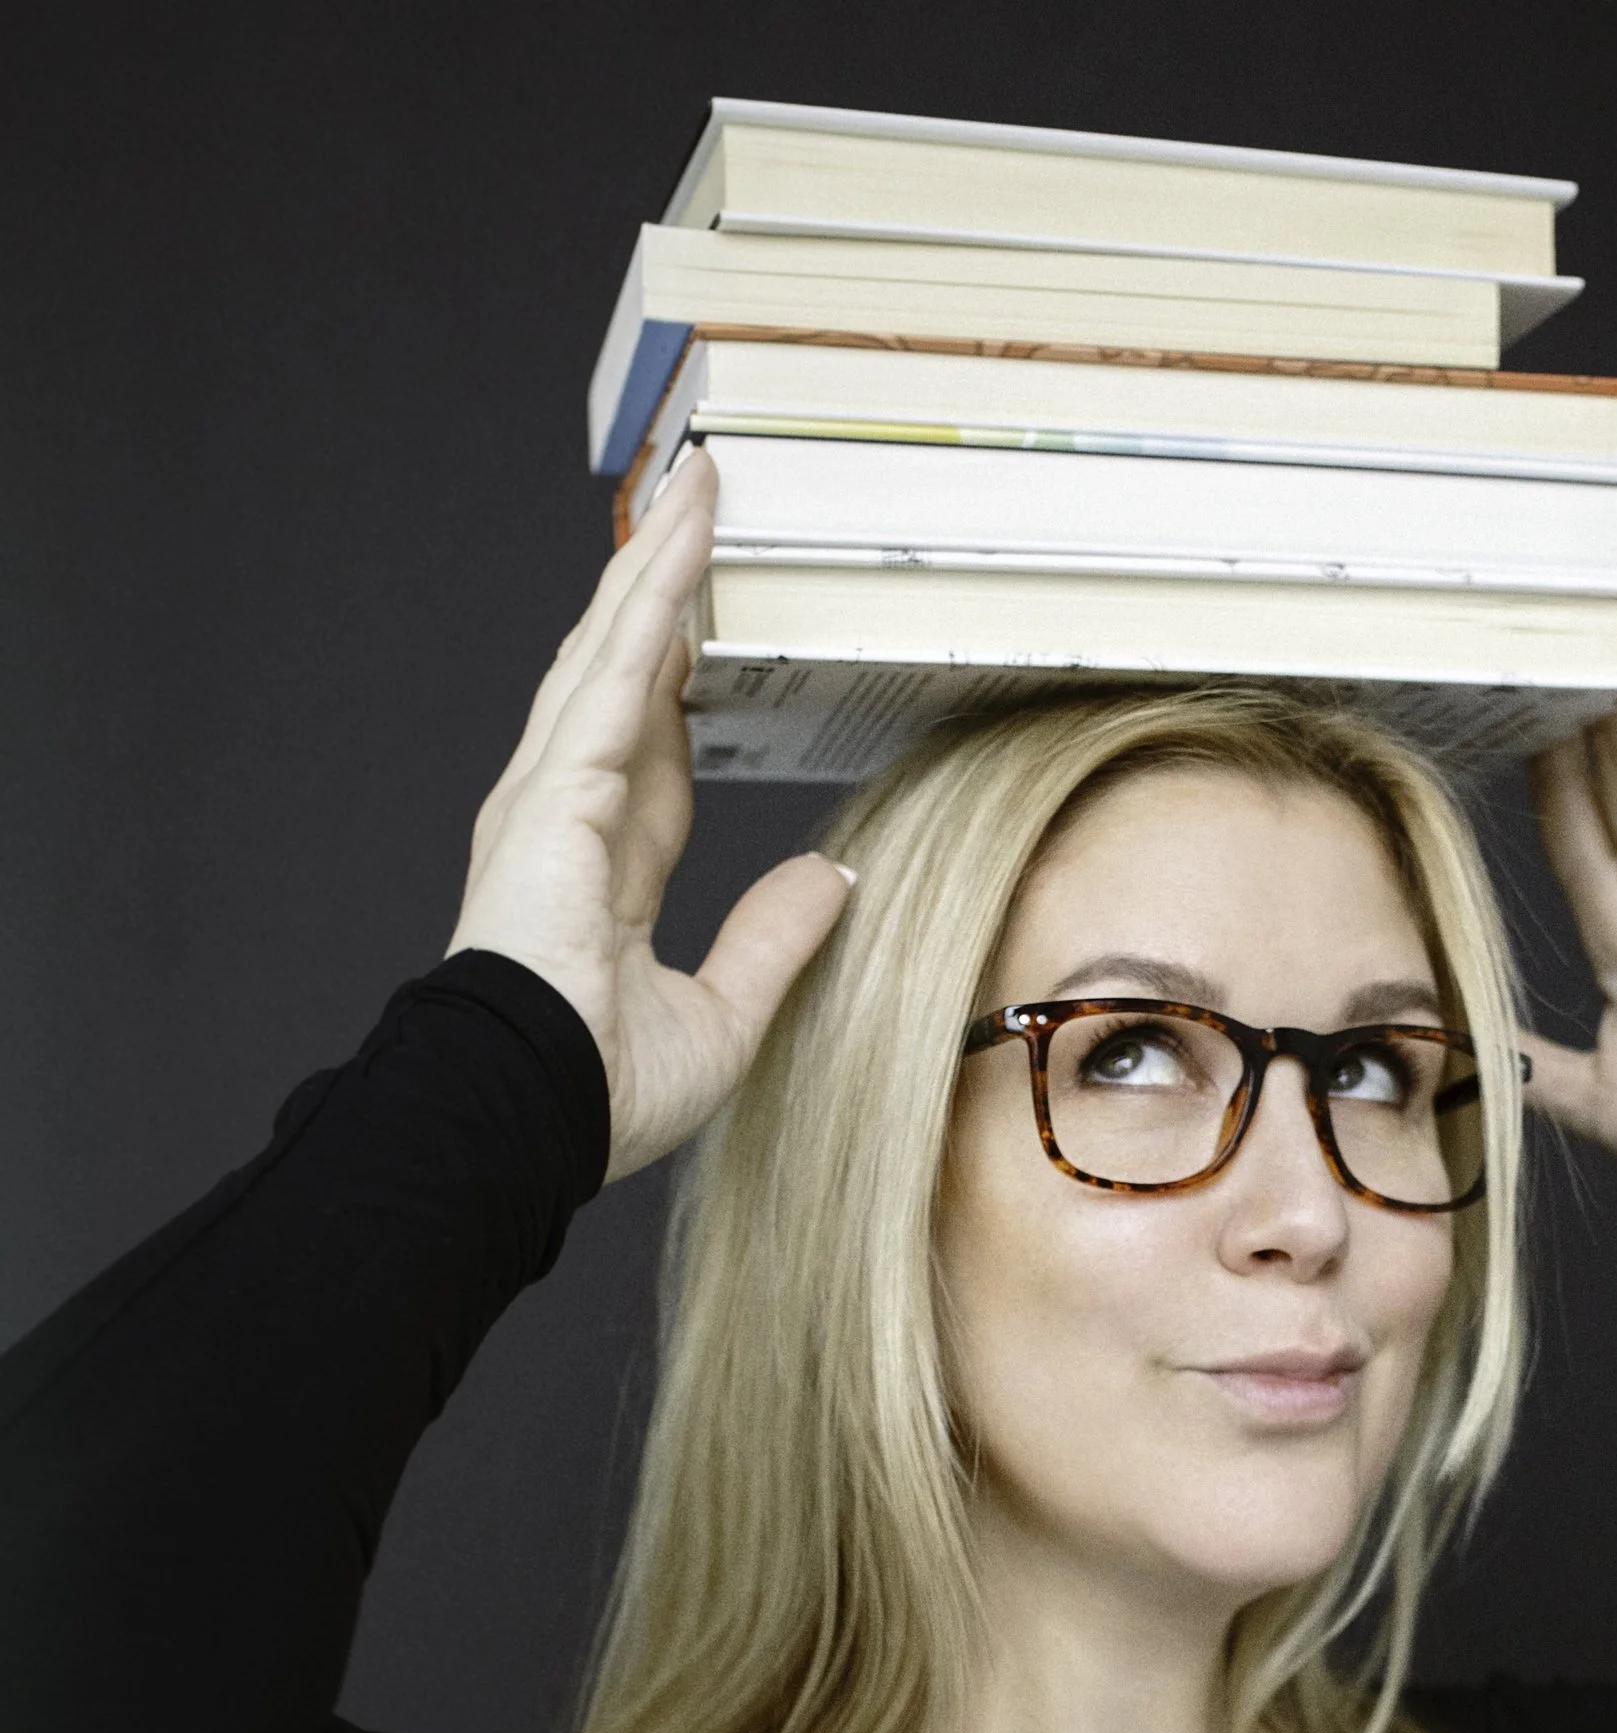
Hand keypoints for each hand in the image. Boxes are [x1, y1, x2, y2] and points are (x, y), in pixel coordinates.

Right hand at [448, 452, 851, 1180]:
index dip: (681, 691)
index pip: (652, 759)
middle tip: (700, 512)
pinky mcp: (555, 783)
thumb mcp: (723, 1018)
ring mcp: (552, 795)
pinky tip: (685, 529)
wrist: (529, 1112)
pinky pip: (619, 666)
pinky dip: (653, 593)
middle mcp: (569, 821)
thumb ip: (774, 941)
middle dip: (662, 596)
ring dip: (658, 563)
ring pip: (616, 649)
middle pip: (626, 680)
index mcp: (602, 877)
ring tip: (699, 483)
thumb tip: (834, 880)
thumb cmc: (598, 1092)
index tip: (711, 635)